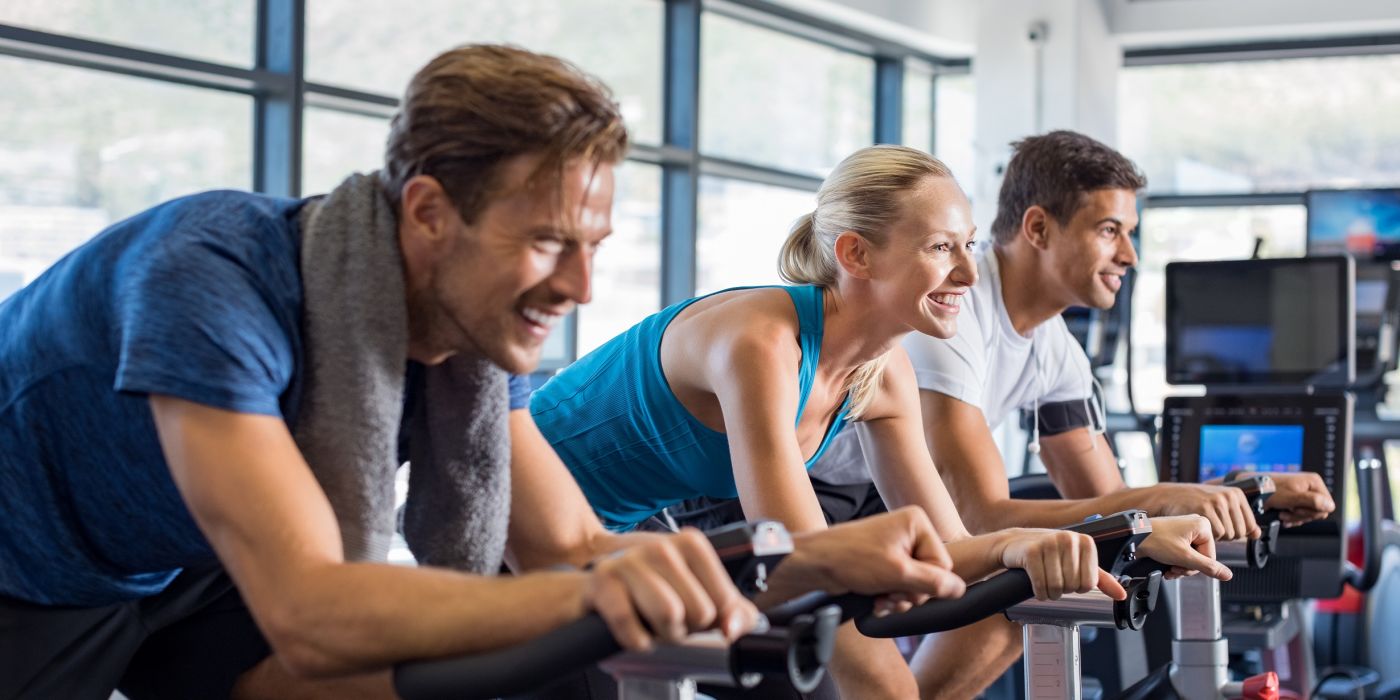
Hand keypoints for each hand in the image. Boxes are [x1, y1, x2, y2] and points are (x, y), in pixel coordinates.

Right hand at [584, 528, 759, 650]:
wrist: (594, 578)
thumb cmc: (651, 588)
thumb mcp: (697, 592)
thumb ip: (732, 611)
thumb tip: (734, 628)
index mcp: (691, 544)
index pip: (724, 602)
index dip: (710, 619)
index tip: (691, 611)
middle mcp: (662, 547)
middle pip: (700, 612)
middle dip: (684, 628)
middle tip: (666, 619)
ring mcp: (631, 561)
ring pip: (669, 615)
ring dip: (660, 634)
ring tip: (650, 622)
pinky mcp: (603, 581)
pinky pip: (631, 623)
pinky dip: (635, 639)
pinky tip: (633, 631)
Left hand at [784, 506, 966, 613]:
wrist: (815, 563)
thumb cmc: (851, 558)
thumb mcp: (898, 573)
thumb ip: (932, 582)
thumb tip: (959, 588)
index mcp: (917, 523)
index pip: (943, 564)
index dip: (926, 583)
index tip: (904, 588)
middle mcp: (909, 531)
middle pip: (930, 575)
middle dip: (910, 592)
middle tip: (890, 594)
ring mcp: (896, 546)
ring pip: (915, 584)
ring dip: (899, 598)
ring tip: (881, 598)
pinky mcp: (885, 561)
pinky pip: (900, 585)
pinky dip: (890, 597)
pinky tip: (877, 600)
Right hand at [992, 528, 1126, 600]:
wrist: (1016, 543)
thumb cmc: (1050, 554)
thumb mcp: (1077, 562)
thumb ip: (1101, 578)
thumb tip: (1121, 594)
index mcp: (1085, 542)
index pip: (1089, 583)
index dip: (1078, 587)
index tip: (1069, 578)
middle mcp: (1068, 539)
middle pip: (1072, 585)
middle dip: (1062, 590)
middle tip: (1055, 580)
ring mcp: (1048, 543)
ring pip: (1056, 586)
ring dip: (1050, 593)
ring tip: (1046, 584)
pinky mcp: (1031, 551)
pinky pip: (1039, 584)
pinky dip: (1038, 592)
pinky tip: (1036, 586)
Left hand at [1138, 515, 1232, 580]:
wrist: (1132, 536)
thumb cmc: (1155, 540)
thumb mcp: (1184, 557)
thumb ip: (1207, 567)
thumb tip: (1227, 574)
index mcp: (1203, 526)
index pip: (1210, 557)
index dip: (1197, 567)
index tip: (1182, 567)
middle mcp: (1196, 525)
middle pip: (1201, 558)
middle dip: (1186, 568)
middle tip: (1174, 568)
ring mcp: (1185, 530)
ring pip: (1191, 558)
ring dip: (1179, 567)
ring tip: (1168, 568)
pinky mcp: (1175, 535)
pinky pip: (1182, 554)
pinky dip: (1174, 563)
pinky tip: (1166, 567)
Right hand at [1142, 483, 1261, 540]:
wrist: (1168, 496)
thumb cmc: (1193, 501)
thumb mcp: (1220, 504)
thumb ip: (1240, 518)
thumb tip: (1257, 534)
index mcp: (1236, 494)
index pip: (1250, 526)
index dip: (1237, 533)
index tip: (1224, 529)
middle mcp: (1229, 496)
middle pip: (1240, 532)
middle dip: (1226, 536)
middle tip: (1211, 528)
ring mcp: (1217, 502)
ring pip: (1229, 535)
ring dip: (1216, 538)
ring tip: (1205, 528)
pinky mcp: (1206, 509)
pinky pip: (1217, 534)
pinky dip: (1208, 537)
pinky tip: (1199, 529)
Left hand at [1260, 472, 1334, 525]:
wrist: (1252, 490)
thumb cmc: (1268, 490)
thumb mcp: (1292, 497)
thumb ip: (1312, 501)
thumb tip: (1330, 506)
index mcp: (1314, 482)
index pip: (1328, 506)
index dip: (1312, 512)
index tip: (1297, 510)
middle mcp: (1311, 486)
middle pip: (1318, 511)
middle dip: (1301, 515)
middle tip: (1287, 512)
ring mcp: (1303, 493)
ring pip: (1309, 514)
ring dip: (1294, 517)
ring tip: (1282, 513)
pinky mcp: (1296, 499)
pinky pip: (1300, 514)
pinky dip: (1291, 517)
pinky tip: (1282, 515)